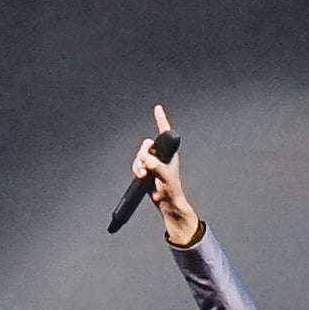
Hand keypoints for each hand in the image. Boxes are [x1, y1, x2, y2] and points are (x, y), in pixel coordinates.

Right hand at [134, 107, 198, 248]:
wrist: (166, 201)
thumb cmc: (171, 189)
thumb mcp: (164, 175)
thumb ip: (155, 166)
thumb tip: (147, 160)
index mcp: (169, 152)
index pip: (164, 132)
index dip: (160, 119)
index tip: (158, 108)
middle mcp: (161, 155)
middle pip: (146, 146)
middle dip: (143, 156)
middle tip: (147, 168)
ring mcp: (153, 162)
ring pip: (139, 156)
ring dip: (139, 165)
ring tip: (145, 176)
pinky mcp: (147, 169)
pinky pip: (137, 164)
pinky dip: (137, 169)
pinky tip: (142, 176)